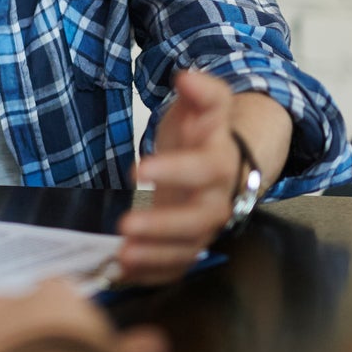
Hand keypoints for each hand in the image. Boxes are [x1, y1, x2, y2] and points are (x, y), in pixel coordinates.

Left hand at [116, 69, 239, 284]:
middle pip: (199, 221)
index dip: (174, 171)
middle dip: (162, 226)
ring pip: (188, 250)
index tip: (137, 169)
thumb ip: (203, 92)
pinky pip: (177, 266)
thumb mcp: (208, 104)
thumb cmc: (207, 131)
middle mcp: (219, 200)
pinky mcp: (191, 245)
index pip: (204, 169)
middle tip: (125, 225)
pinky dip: (152, 274)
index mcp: (222, 162)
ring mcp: (205, 228)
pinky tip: (122, 273)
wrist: (229, 158)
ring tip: (121, 256)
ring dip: (155, 256)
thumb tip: (187, 76)